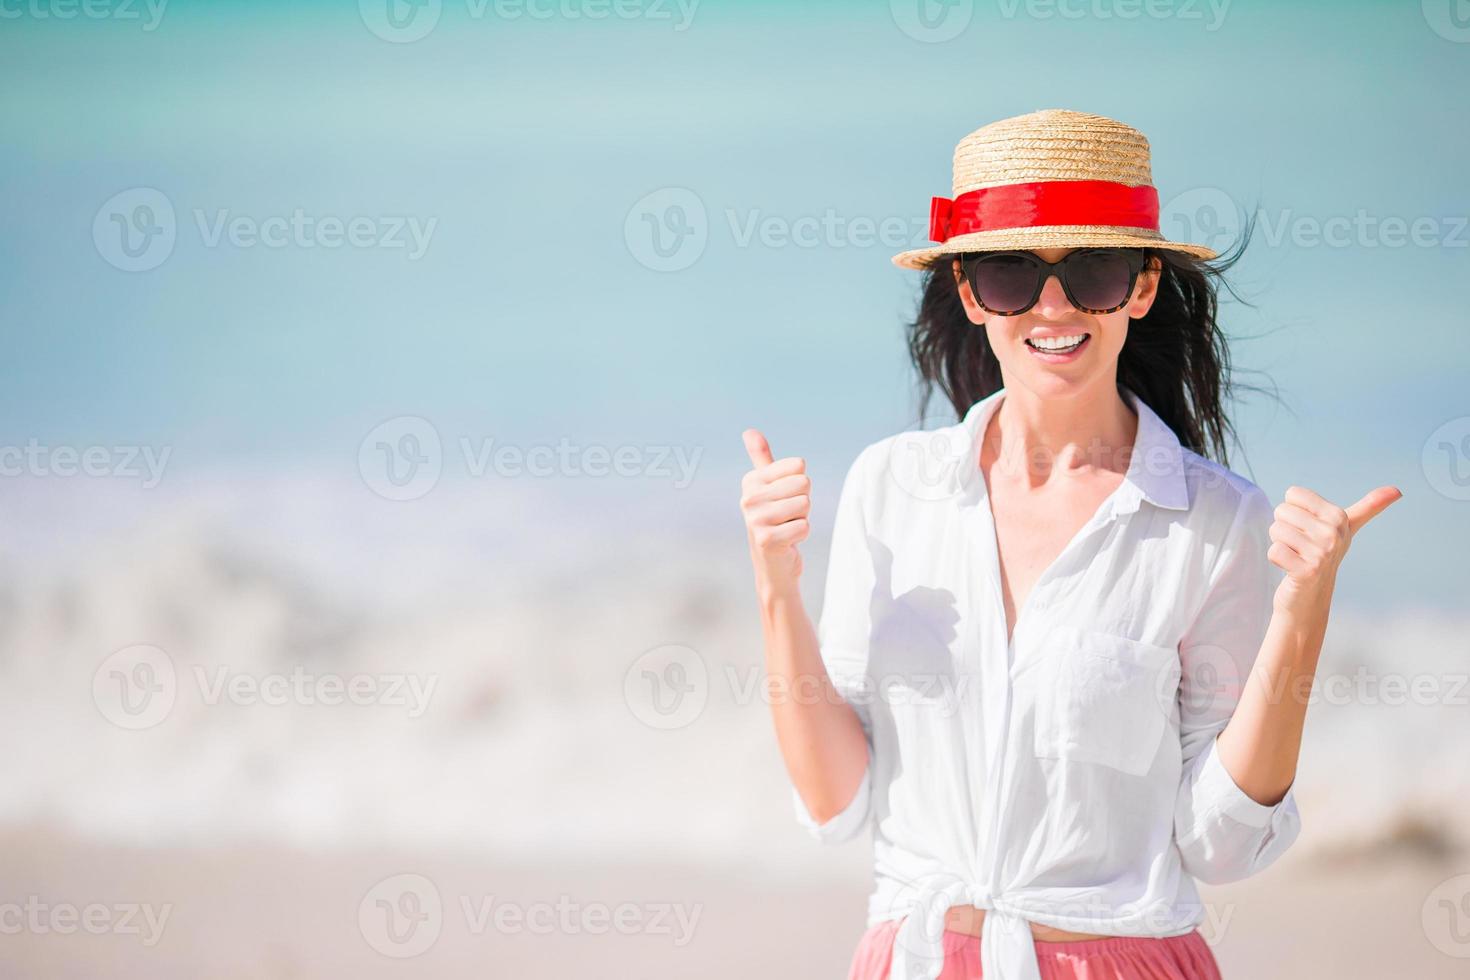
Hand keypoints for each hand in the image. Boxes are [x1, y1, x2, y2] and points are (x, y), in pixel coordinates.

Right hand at [740, 429, 810, 595]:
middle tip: (787, 517)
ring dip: (802, 519)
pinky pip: (804, 526)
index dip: (800, 485)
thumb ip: (762, 459)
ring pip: (805, 504)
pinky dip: (802, 535)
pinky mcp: (766, 540)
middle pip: (804, 484)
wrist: (773, 565)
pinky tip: (788, 542)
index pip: (798, 466)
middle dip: (803, 503)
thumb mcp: (769, 487)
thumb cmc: (776, 521)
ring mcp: (755, 520)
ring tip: (786, 528)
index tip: (785, 500)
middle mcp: (748, 498)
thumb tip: (749, 431)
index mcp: (751, 480)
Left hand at [1268, 484, 1401, 614]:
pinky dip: (1276, 560)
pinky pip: (1274, 551)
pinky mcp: (1306, 571)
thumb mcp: (1347, 528)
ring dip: (1280, 544)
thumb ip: (1369, 507)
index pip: (1293, 494)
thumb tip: (1398, 490)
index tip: (1308, 528)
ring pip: (1276, 530)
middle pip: (1282, 511)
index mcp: (1338, 517)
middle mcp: (1333, 533)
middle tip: (1300, 545)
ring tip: (1296, 556)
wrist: (1311, 596)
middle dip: (1284, 528)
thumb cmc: (1324, 555)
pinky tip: (1290, 568)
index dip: (1294, 511)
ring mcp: (1322, 553)